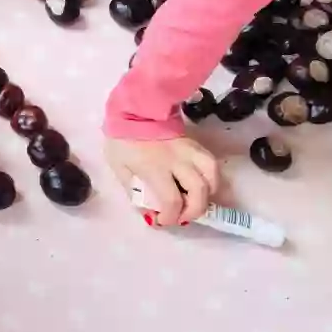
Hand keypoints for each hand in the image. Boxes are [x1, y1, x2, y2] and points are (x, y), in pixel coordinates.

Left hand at [105, 136, 219, 225]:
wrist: (133, 110)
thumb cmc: (122, 140)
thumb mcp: (119, 168)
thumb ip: (133, 191)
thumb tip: (148, 212)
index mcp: (155, 167)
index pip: (172, 200)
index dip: (171, 217)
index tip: (162, 221)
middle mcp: (177, 160)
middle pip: (199, 191)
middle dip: (194, 211)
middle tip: (182, 216)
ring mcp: (190, 151)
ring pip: (212, 175)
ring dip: (208, 194)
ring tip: (196, 200)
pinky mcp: (196, 144)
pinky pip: (212, 163)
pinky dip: (212, 178)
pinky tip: (202, 184)